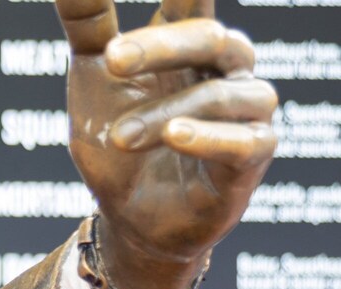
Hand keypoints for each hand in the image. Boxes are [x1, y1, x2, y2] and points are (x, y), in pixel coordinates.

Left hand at [56, 0, 277, 288]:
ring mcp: (245, 112)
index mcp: (186, 41)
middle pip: (211, 38)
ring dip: (165, 112)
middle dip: (160, 47)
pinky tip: (176, 136)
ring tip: (120, 136)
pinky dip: (208, 137)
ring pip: (222, 94)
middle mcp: (226, 68)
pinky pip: (245, 141)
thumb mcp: (91, 74)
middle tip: (111, 59)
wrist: (127, 216)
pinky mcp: (252, 158)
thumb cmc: (115, 137)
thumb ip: (88, 20)